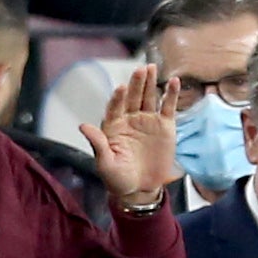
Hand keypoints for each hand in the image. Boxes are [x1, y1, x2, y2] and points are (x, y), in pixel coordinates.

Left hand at [81, 62, 180, 212]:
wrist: (140, 189)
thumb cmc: (118, 178)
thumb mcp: (105, 164)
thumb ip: (97, 144)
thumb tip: (82, 126)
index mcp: (114, 125)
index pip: (115, 106)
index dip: (118, 98)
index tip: (121, 89)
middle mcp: (130, 119)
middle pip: (133, 97)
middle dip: (136, 83)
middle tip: (140, 70)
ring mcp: (148, 121)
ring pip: (149, 97)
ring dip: (151, 82)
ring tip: (152, 68)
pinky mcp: (165, 127)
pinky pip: (168, 108)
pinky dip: (172, 95)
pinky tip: (175, 82)